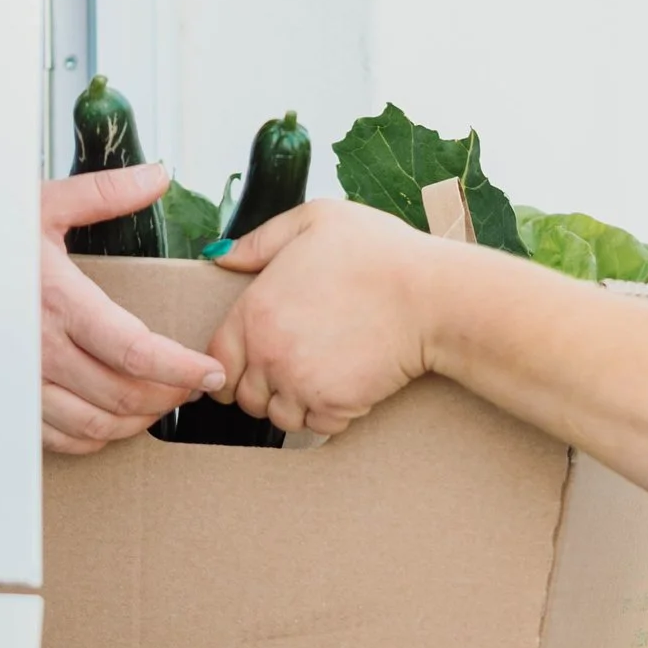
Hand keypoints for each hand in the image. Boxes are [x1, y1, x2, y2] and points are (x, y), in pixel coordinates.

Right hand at [40, 167, 225, 454]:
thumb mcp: (41, 205)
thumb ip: (104, 194)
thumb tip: (157, 177)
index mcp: (58, 301)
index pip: (135, 351)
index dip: (181, 368)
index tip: (211, 370)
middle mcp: (40, 348)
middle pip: (123, 394)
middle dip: (170, 394)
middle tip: (195, 383)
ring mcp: (23, 380)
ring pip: (96, 423)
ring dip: (139, 418)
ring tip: (164, 399)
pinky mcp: (11, 399)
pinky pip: (61, 437)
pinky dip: (98, 435)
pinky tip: (116, 416)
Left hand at [205, 201, 437, 436]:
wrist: (430, 294)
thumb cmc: (379, 252)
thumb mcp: (314, 220)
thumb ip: (260, 240)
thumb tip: (220, 256)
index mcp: (254, 310)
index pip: (217, 359)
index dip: (232, 364)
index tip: (252, 363)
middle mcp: (268, 353)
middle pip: (245, 396)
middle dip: (264, 388)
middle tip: (294, 369)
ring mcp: (299, 383)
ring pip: (279, 417)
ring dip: (295, 406)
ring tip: (321, 379)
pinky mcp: (333, 405)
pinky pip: (317, 427)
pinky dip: (328, 416)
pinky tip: (345, 389)